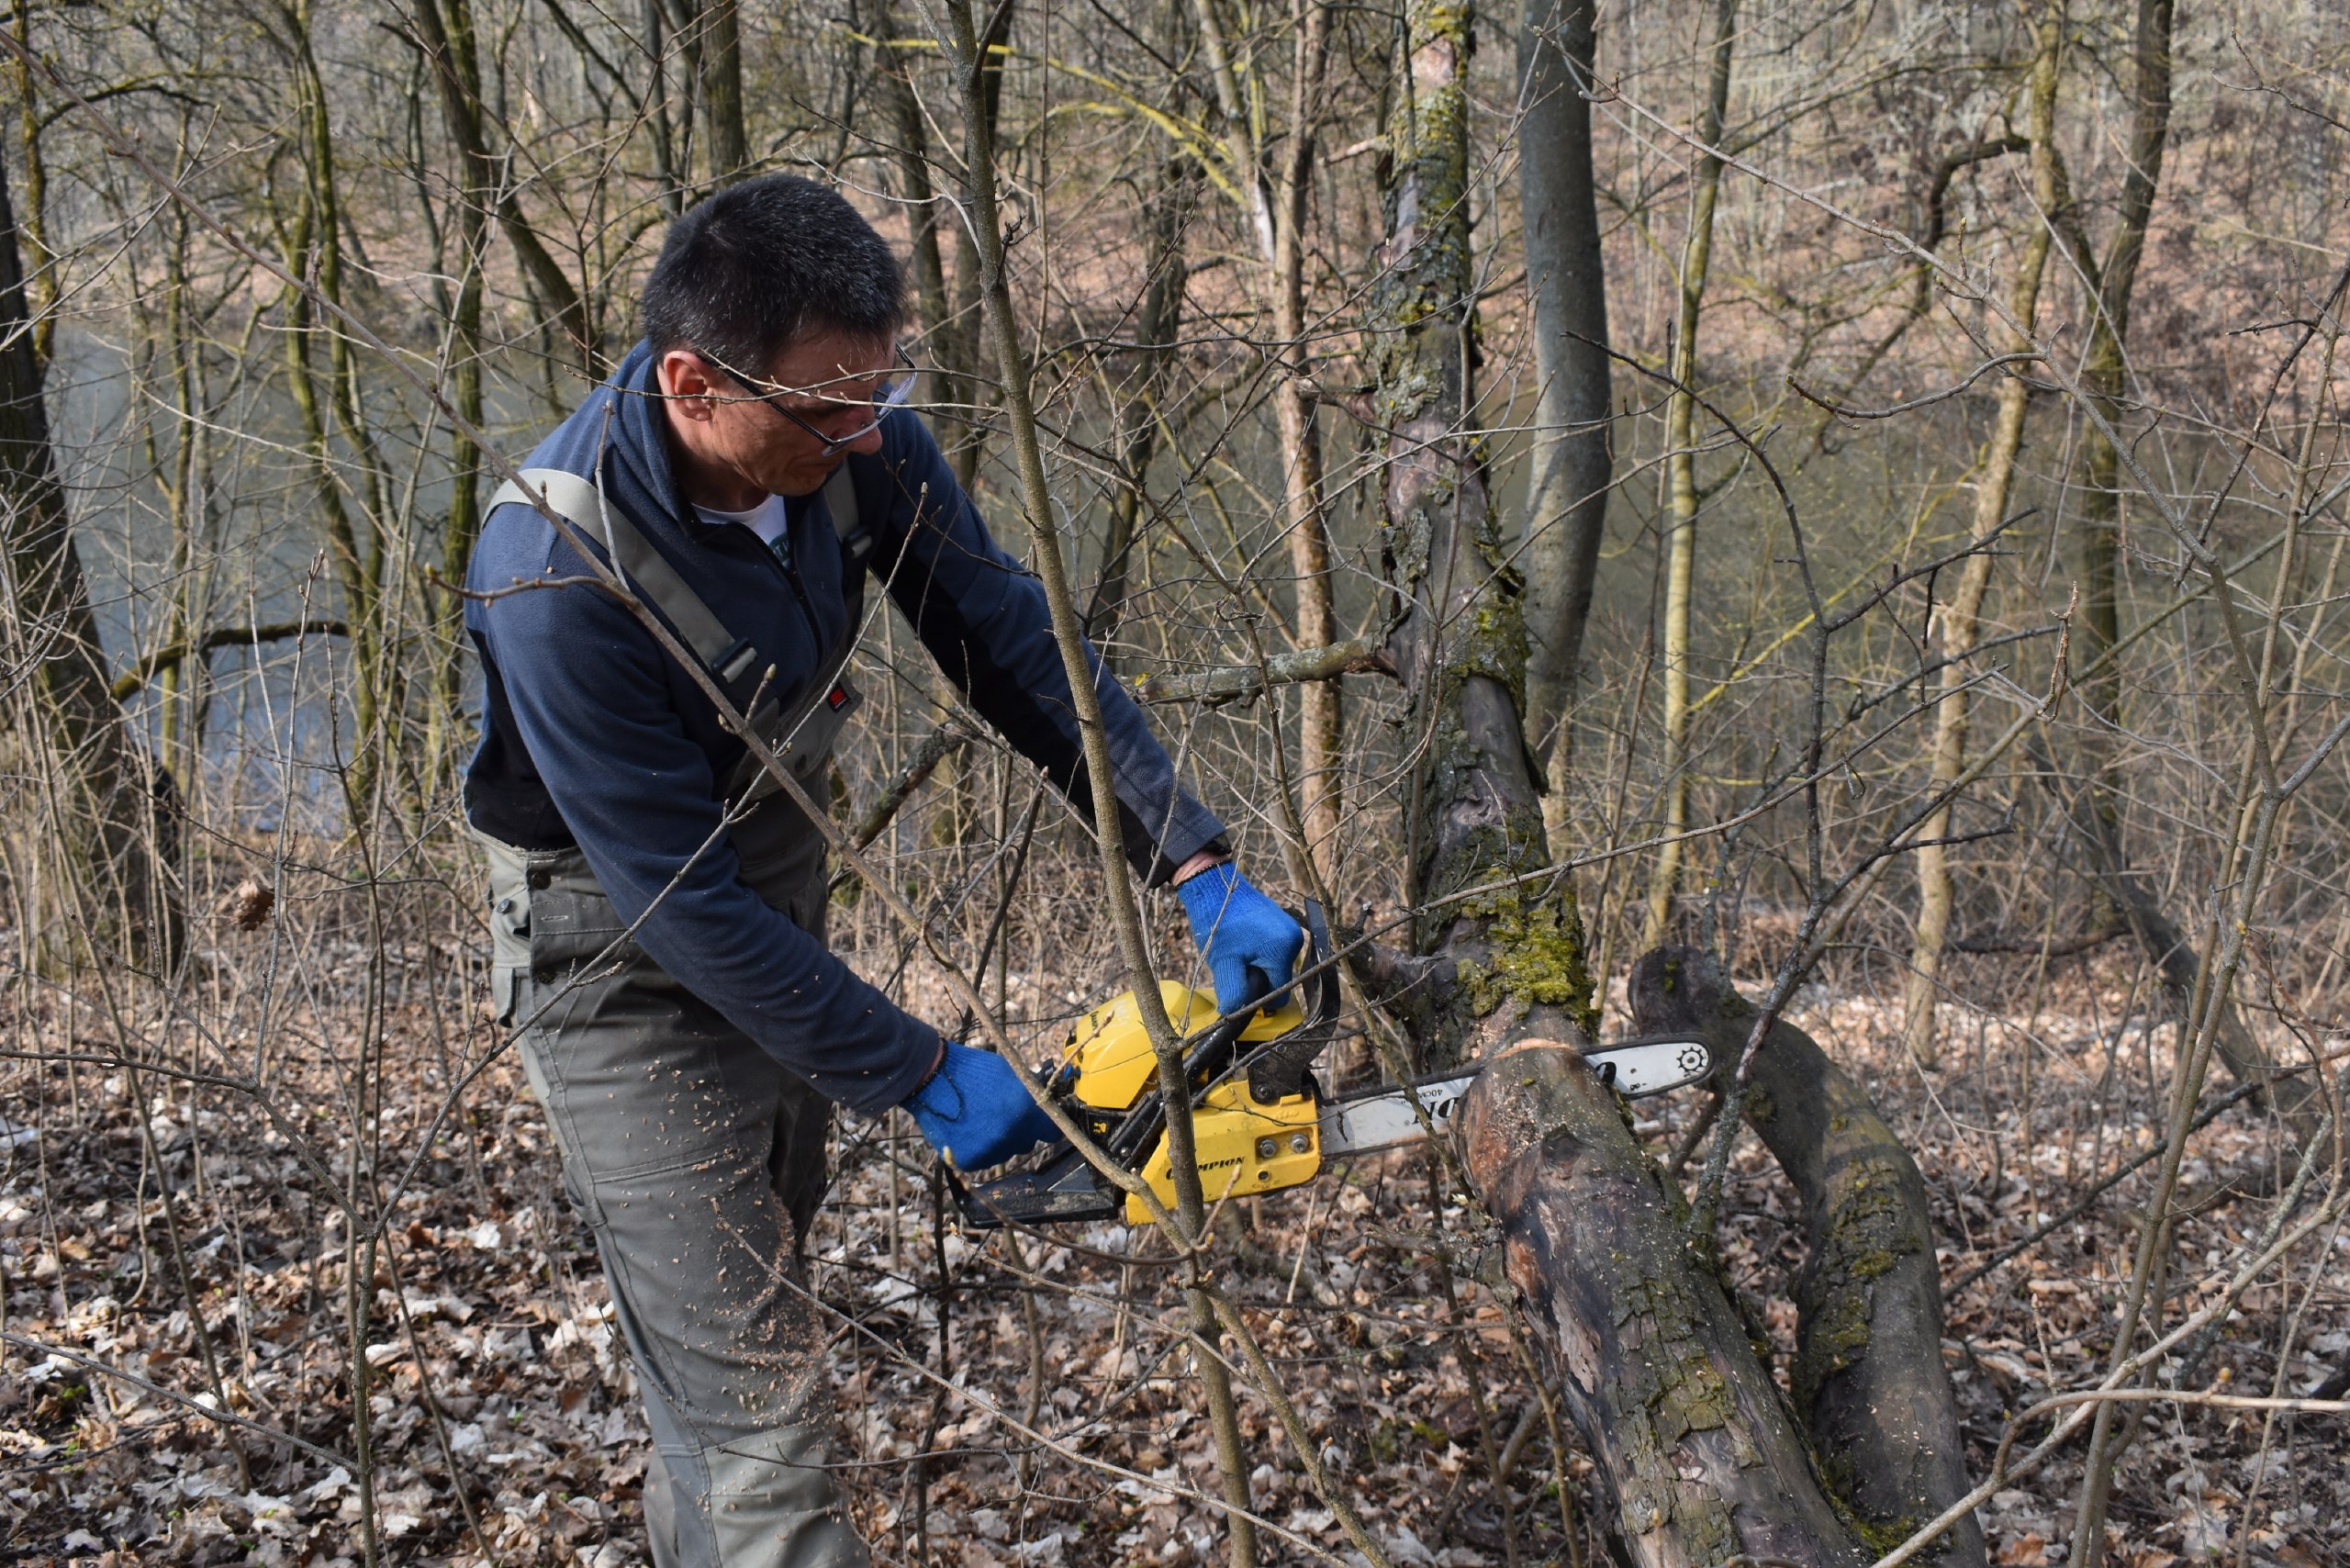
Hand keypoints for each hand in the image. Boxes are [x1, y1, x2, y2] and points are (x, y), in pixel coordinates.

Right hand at [904, 1042, 1065, 1168]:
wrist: (932, 1078)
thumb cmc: (973, 1070)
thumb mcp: (1010, 1074)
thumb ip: (1029, 1093)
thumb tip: (1044, 1103)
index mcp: (1026, 1111)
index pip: (1052, 1132)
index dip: (1046, 1125)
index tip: (1039, 1122)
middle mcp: (1012, 1135)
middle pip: (1027, 1142)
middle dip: (1020, 1131)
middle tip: (1003, 1115)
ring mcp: (991, 1150)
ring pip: (1005, 1152)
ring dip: (999, 1140)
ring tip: (980, 1119)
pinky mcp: (971, 1160)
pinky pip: (985, 1159)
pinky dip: (979, 1148)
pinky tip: (968, 1129)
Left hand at [1175, 862, 1304, 1014]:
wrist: (1214, 886)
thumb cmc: (1217, 924)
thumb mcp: (1223, 964)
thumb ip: (1234, 994)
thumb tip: (1236, 1016)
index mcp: (1284, 950)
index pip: (1280, 996)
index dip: (1258, 999)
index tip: (1239, 987)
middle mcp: (1295, 939)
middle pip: (1279, 981)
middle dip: (1257, 980)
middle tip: (1234, 965)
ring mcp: (1291, 929)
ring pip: (1276, 967)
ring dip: (1257, 967)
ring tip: (1236, 951)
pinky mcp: (1283, 924)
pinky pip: (1275, 952)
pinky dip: (1259, 954)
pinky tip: (1242, 943)